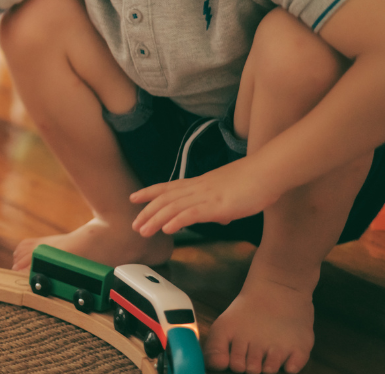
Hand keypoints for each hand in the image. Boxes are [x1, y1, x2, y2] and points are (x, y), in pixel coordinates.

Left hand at [130, 158, 281, 235]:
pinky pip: (192, 213)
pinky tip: (167, 229)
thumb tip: (220, 217)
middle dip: (147, 212)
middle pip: (165, 199)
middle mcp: (198, 188)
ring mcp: (206, 196)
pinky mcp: (217, 205)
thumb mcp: (231, 194)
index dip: (149, 192)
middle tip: (134, 225)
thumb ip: (222, 206)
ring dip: (155, 219)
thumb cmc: (254, 182)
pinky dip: (177, 221)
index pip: (168, 186)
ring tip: (143, 231)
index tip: (134, 197)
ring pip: (173, 207)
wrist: (268, 172)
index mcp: (200, 183)